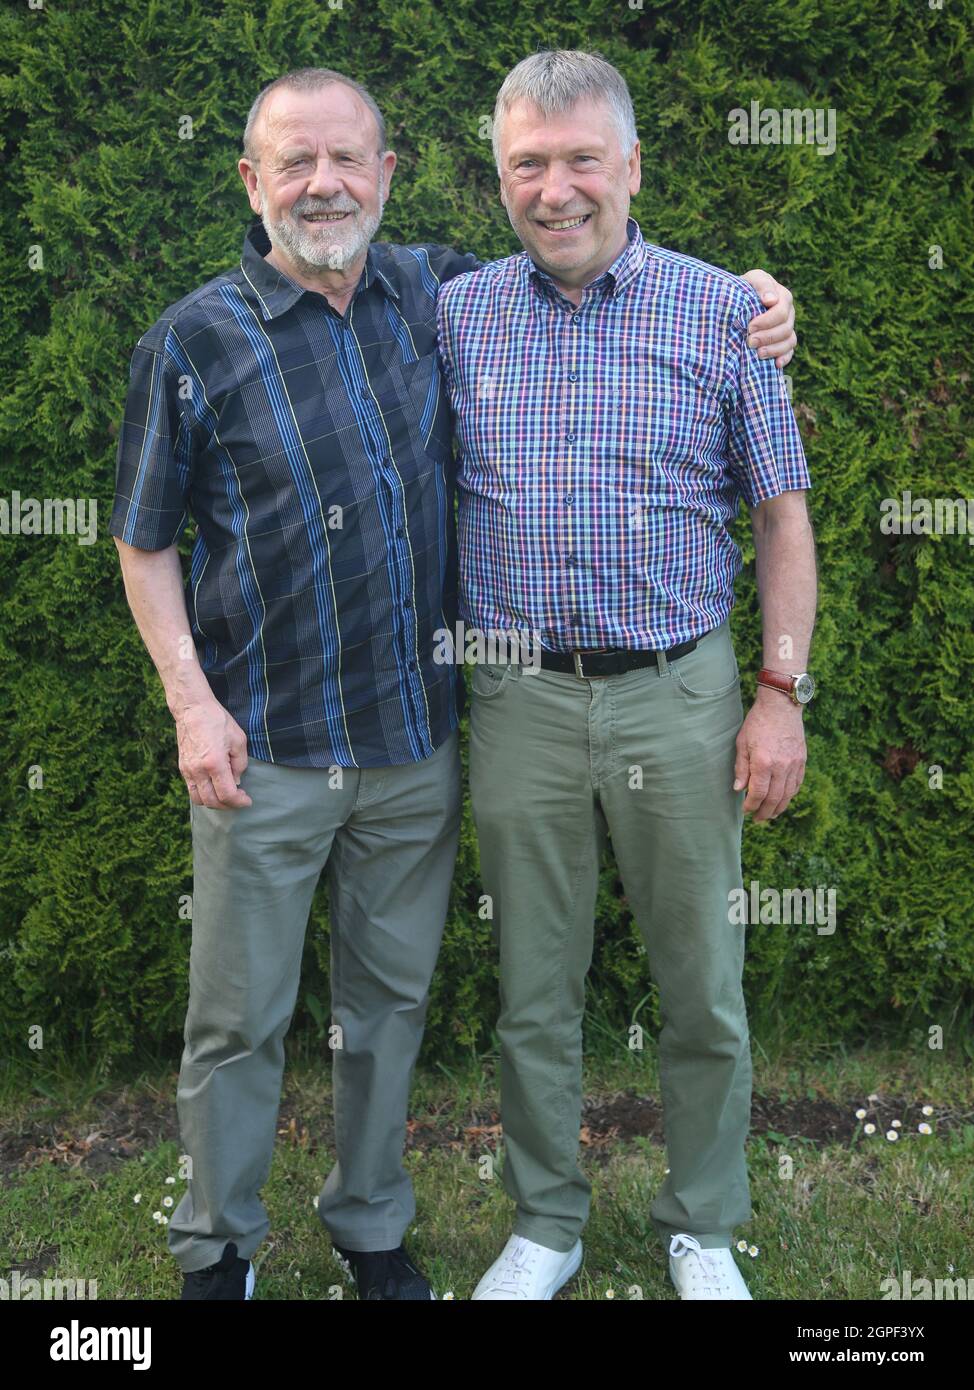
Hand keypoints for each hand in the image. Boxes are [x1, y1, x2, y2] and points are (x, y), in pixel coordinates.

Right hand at [174, 698, 251, 808]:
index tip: (247, 800)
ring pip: (198, 799)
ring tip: (226, 796)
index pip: (227, 795)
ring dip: (214, 803)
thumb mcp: (238, 740)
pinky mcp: (182, 767)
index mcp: (214, 763)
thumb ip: (240, 764)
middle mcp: (198, 770)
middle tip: (239, 799)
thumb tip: (236, 781)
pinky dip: (203, 794)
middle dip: (228, 805)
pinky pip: (191, 789)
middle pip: (212, 802)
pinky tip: (214, 787)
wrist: (192, 709)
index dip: (239, 802)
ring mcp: (187, 770)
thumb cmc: (218, 721)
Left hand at [733, 689, 806, 819]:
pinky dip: (790, 795)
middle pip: (774, 798)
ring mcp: (794, 764)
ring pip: (788, 794)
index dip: (752, 805)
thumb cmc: (757, 723)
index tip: (746, 810)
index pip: (758, 793)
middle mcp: (781, 766)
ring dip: (779, 807)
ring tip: (770, 814)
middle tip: (758, 819)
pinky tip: (783, 799)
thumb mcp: (742, 743)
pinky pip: (797, 784)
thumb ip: (741, 768)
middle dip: (765, 811)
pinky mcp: (802, 760)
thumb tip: (739, 789)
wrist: (781, 706)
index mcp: (763, 762)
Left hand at [739, 268, 796, 369]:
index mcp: (782, 297)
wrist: (738, 302)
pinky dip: (784, 358)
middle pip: (785, 328)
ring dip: (774, 349)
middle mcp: (788, 313)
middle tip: (750, 342)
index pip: (781, 311)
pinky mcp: (784, 341)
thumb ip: (762, 285)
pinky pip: (790, 351)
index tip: (750, 327)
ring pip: (789, 341)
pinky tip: (775, 364)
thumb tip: (771, 300)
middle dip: (767, 337)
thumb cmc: (744, 289)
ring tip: (758, 354)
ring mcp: (787, 327)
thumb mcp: (751, 280)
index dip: (767, 321)